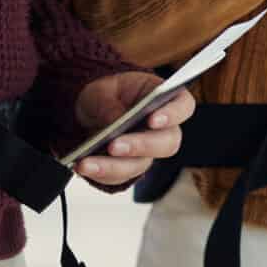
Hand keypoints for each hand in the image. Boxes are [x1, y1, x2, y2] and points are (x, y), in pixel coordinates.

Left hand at [71, 71, 196, 186]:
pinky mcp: (129, 168)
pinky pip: (120, 177)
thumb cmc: (105, 95)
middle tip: (114, 145)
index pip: (183, 106)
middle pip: (166, 143)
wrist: (88, 112)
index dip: (173, 114)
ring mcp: (147, 152)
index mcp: (163, 99)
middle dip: (140, 146)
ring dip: (113, 166)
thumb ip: (107, 102)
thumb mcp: (100, 89)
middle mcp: (161, 129)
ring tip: (87, 163)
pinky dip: (101, 173)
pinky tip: (84, 166)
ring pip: (141, 164)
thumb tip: (115, 119)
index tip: (153, 120)